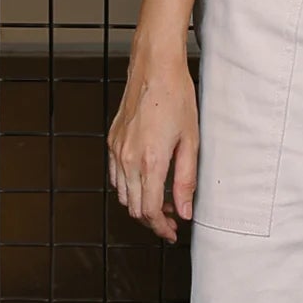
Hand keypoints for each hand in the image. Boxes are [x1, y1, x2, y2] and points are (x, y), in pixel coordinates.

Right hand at [107, 48, 197, 242]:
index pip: (150, 210)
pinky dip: (128, 187)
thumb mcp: (191, 142)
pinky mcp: (112, 142)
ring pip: (122, 194)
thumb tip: (185, 210)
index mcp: (150, 162)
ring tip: (163, 200)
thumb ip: (186, 180)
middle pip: (134, 207)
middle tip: (173, 219)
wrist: (155, 69)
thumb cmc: (176, 99)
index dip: (161, 227)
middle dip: (153, 219)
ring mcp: (116, 150)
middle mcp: (128, 159)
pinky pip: (115, 176)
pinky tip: (146, 181)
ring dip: (141, 204)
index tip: (172, 232)